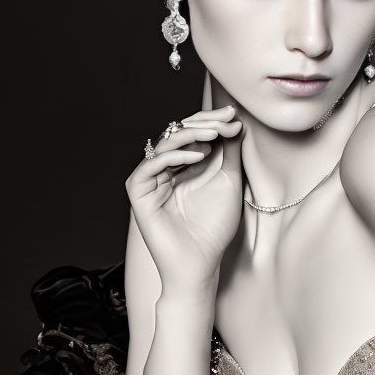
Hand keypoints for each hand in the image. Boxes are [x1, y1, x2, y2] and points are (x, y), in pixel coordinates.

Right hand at [125, 105, 243, 295]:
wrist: (202, 261)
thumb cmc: (215, 226)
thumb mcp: (228, 181)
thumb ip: (230, 152)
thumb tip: (235, 122)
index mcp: (185, 165)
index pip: (193, 133)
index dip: (211, 120)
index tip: (233, 113)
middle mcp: (166, 169)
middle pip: (178, 133)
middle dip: (203, 123)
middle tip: (225, 119)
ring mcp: (151, 179)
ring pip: (164, 144)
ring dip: (191, 135)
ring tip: (215, 135)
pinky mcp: (139, 193)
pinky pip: (152, 166)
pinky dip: (175, 156)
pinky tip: (199, 155)